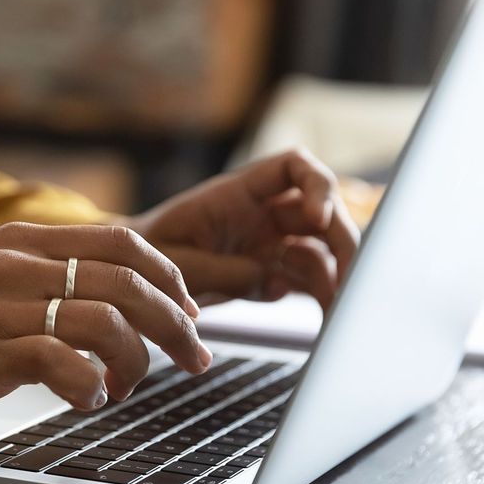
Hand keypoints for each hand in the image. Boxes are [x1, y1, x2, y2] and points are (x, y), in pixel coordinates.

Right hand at [0, 223, 210, 423]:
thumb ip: (33, 281)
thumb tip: (95, 304)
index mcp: (19, 243)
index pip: (122, 241)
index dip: (169, 276)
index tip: (188, 309)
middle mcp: (17, 267)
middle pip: (130, 280)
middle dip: (178, 323)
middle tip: (195, 358)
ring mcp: (2, 308)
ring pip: (108, 321)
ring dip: (137, 362)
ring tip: (128, 390)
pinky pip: (67, 364)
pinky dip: (92, 388)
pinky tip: (87, 402)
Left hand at [129, 149, 360, 311]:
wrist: (133, 280)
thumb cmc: (148, 257)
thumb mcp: (179, 263)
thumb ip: (226, 270)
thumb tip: (276, 283)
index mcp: (237, 195)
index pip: (293, 168)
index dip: (316, 185)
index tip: (318, 216)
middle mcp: (262, 214)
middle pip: (322, 213)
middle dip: (342, 240)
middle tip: (350, 276)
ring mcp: (270, 244)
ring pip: (322, 249)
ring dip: (337, 274)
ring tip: (337, 306)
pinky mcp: (271, 273)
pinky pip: (308, 280)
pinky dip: (322, 295)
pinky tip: (326, 315)